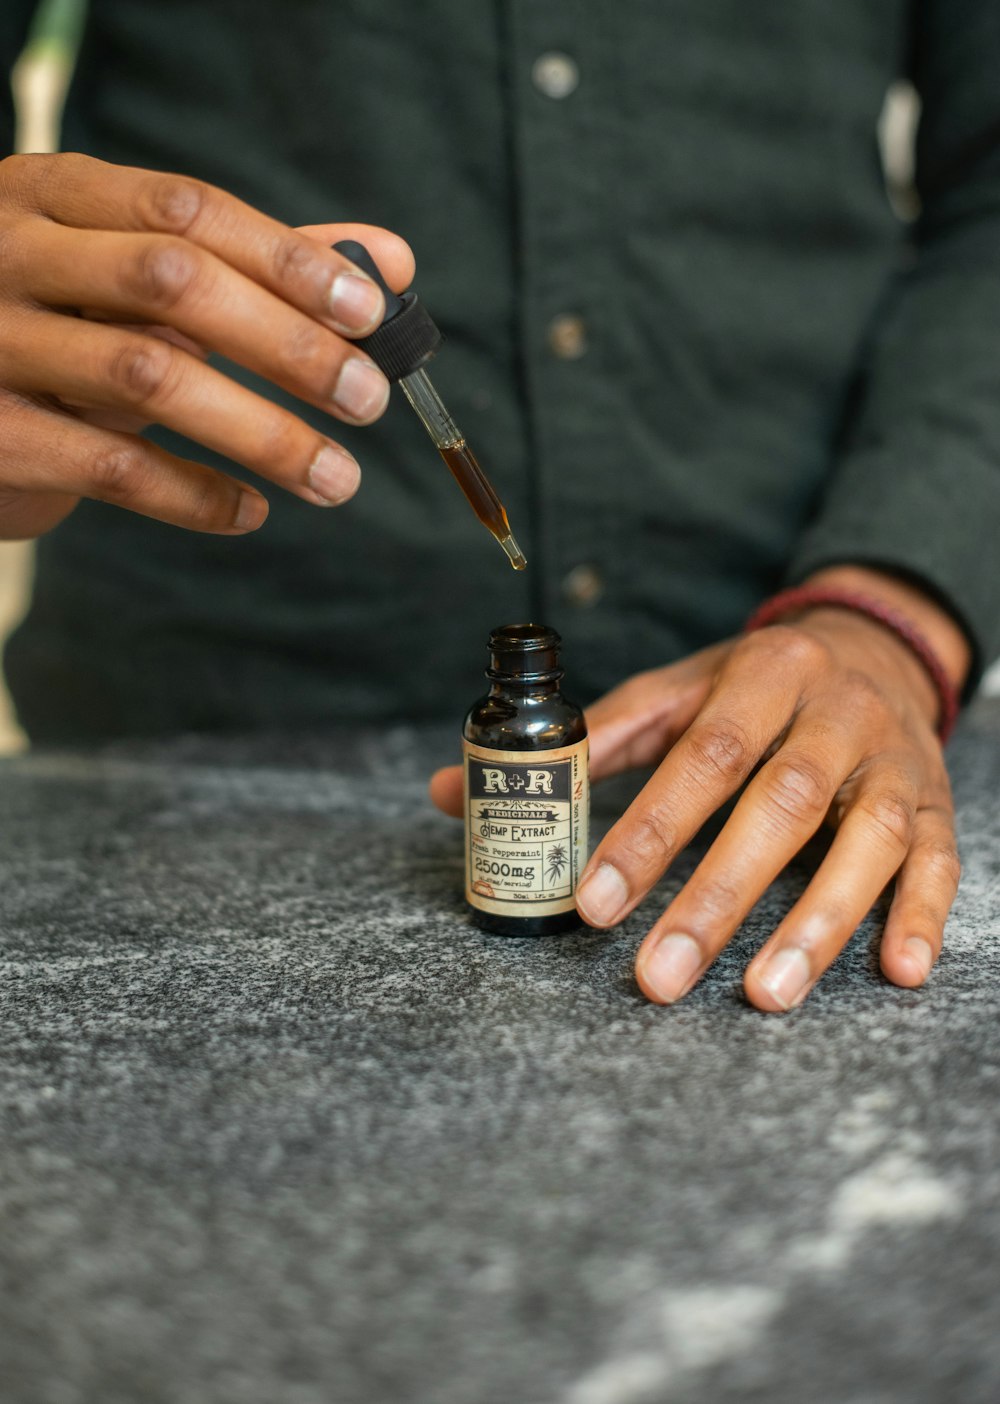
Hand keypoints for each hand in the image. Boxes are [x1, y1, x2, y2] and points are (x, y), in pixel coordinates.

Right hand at [0, 152, 413, 537]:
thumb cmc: (54, 327)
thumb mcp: (132, 278)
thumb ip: (256, 264)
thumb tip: (387, 260)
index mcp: (54, 194)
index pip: (187, 210)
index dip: (286, 260)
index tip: (371, 315)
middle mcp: (11, 251)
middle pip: (172, 281)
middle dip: (286, 343)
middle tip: (368, 401)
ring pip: (146, 376)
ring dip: (260, 433)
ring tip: (338, 478)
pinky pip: (107, 464)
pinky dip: (191, 493)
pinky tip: (251, 512)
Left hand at [431, 588, 963, 1011]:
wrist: (874, 643)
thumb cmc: (758, 681)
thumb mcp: (679, 690)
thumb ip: (585, 742)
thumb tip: (455, 789)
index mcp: (762, 675)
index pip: (699, 756)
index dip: (648, 832)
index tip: (595, 903)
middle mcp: (835, 712)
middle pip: (779, 806)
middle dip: (716, 897)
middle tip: (658, 976)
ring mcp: (895, 759)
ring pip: (867, 839)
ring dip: (819, 921)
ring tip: (764, 994)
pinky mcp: (936, 801)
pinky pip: (939, 859)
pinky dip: (922, 915)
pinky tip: (899, 970)